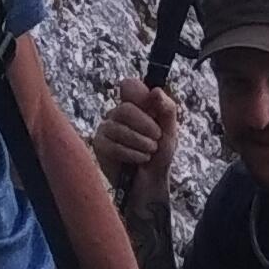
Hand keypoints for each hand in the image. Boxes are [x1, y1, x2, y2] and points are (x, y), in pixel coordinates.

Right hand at [94, 76, 178, 202]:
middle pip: (126, 109)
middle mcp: (117, 113)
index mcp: (135, 105)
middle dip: (145, 125)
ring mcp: (106, 129)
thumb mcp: (169, 131)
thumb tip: (154, 90)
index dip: (140, 95)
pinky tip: (139, 159)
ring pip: (119, 128)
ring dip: (140, 142)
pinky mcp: (99, 145)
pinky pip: (112, 145)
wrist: (150, 182)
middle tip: (156, 139)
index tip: (154, 111)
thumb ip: (166, 109)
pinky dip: (131, 153)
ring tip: (149, 152)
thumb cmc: (159, 155)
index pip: (129, 86)